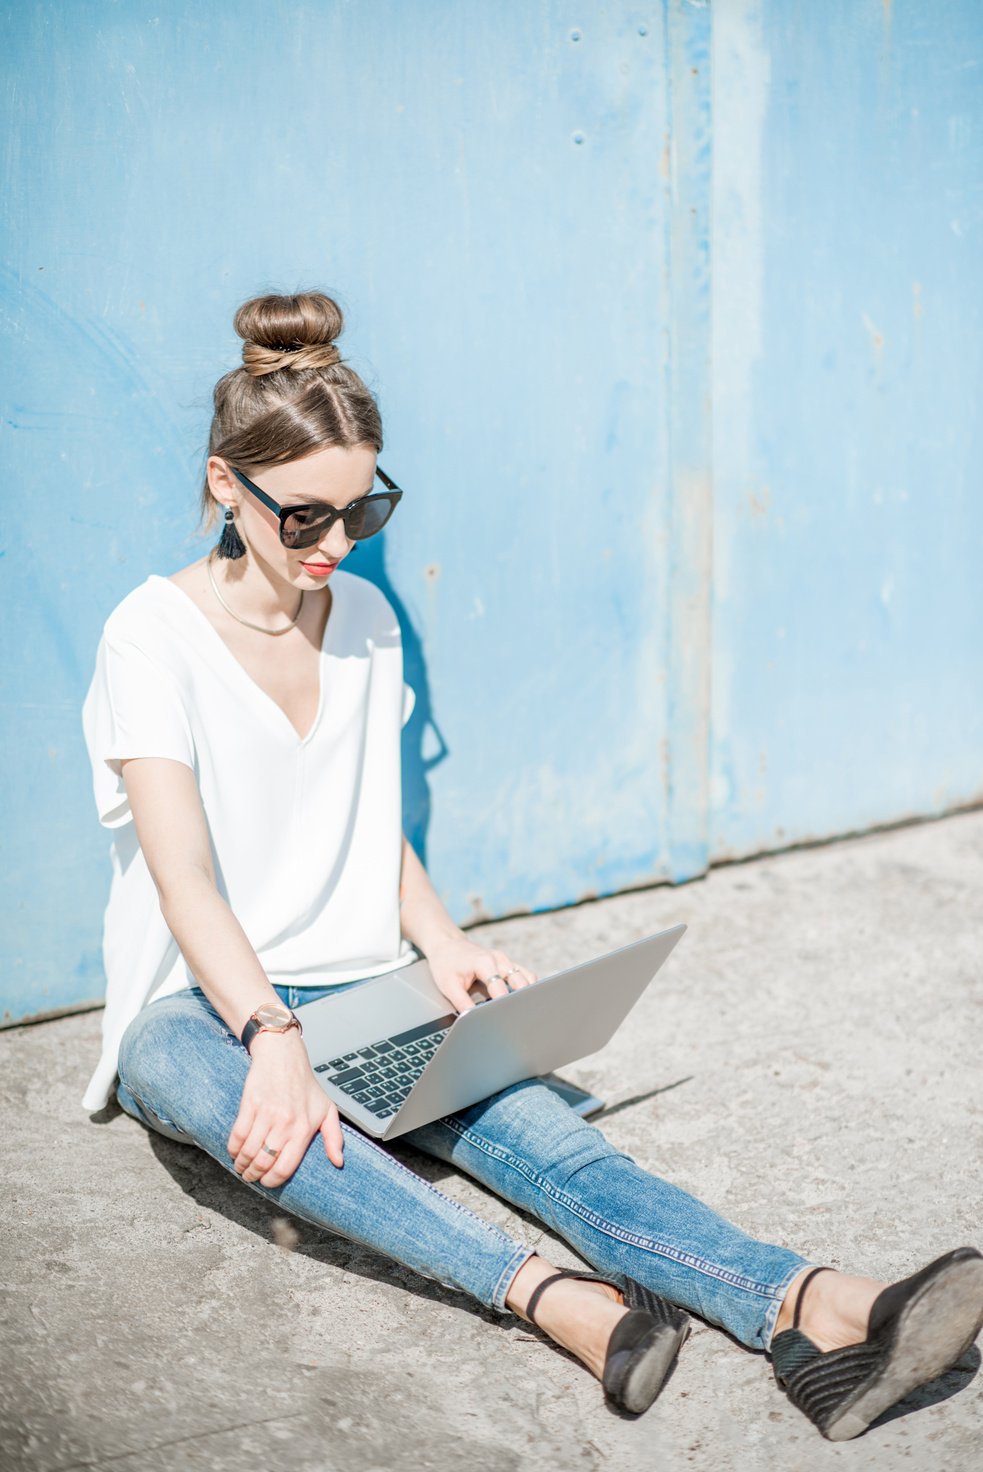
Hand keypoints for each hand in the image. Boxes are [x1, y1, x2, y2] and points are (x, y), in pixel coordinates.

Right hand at [227, 1030, 343, 1186]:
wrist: (284, 1056)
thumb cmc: (306, 1085)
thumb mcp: (327, 1109)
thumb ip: (334, 1137)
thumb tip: (338, 1162)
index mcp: (304, 1129)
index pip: (285, 1167)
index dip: (272, 1181)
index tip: (267, 1183)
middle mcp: (285, 1123)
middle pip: (263, 1163)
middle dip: (253, 1175)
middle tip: (250, 1176)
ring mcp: (267, 1114)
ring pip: (248, 1151)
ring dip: (241, 1164)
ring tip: (241, 1166)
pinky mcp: (250, 1104)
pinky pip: (237, 1135)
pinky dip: (233, 1148)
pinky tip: (234, 1152)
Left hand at [424, 934, 537, 1013]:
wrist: (446, 944)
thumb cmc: (446, 964)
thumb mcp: (449, 985)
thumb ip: (462, 1003)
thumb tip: (473, 1020)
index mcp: (484, 963)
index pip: (501, 989)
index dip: (503, 1006)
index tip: (505, 1020)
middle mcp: (499, 959)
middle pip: (521, 982)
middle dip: (521, 1000)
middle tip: (518, 1018)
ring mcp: (505, 960)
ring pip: (528, 977)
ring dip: (527, 993)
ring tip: (522, 1010)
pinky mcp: (508, 963)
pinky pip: (525, 975)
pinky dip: (527, 987)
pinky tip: (522, 999)